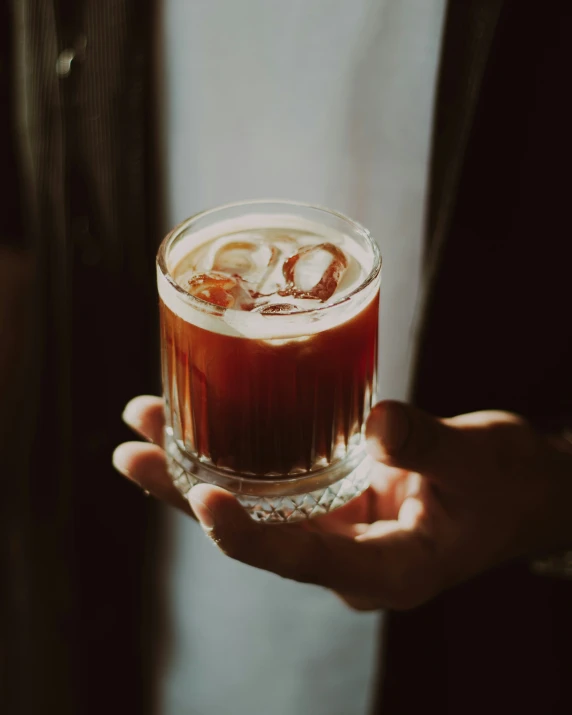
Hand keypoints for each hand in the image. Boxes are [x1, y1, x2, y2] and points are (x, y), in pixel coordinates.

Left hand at [113, 397, 571, 609]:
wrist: (516, 491)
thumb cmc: (506, 487)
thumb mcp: (479, 463)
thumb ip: (429, 445)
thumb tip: (378, 422)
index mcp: (387, 569)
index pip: (304, 561)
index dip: (249, 538)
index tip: (201, 501)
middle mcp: (346, 556)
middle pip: (255, 532)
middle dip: (187, 495)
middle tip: (131, 453)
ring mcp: (334, 527)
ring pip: (253, 505)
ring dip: (195, 466)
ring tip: (145, 423)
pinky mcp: (331, 498)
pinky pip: (271, 481)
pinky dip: (233, 452)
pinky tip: (197, 421)